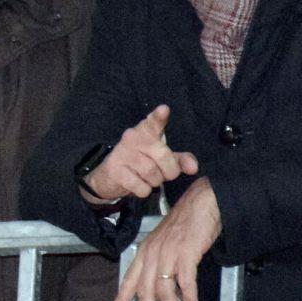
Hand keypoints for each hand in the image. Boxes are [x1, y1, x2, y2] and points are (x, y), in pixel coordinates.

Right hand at [83, 105, 199, 202]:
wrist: (108, 177)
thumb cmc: (140, 163)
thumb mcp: (161, 159)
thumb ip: (180, 160)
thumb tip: (193, 168)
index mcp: (145, 132)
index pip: (153, 122)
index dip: (159, 117)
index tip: (164, 110)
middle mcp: (132, 138)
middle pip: (162, 155)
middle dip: (169, 171)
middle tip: (164, 175)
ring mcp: (122, 154)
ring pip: (151, 172)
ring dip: (154, 182)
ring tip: (148, 179)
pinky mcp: (115, 170)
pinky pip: (140, 186)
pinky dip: (143, 190)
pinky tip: (137, 185)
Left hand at [113, 177, 221, 300]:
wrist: (203, 203)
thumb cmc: (186, 225)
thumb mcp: (165, 243)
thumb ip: (160, 263)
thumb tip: (161, 289)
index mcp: (144, 252)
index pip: (128, 280)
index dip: (122, 300)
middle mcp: (151, 253)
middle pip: (144, 291)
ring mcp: (167, 253)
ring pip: (164, 290)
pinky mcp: (185, 253)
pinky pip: (185, 282)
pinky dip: (189, 298)